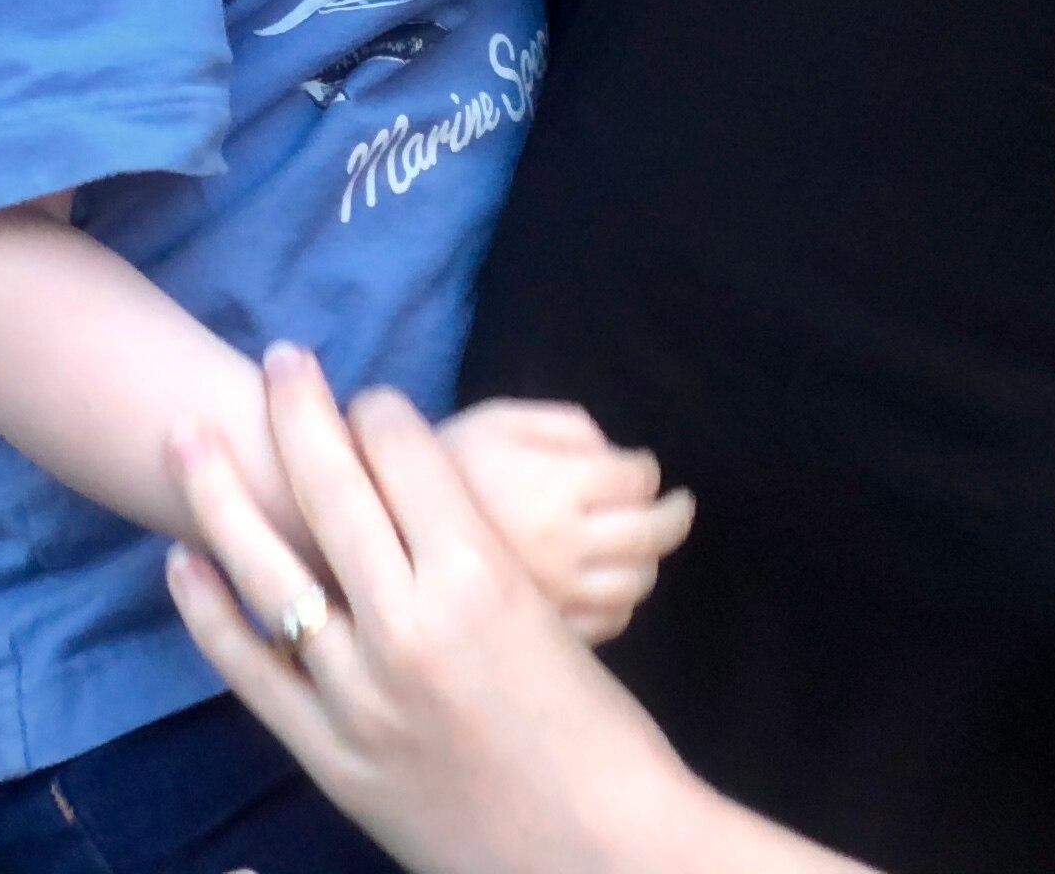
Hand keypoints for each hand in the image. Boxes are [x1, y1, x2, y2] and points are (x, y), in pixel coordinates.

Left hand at [166, 347, 706, 873]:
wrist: (592, 849)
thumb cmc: (597, 736)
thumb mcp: (553, 621)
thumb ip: (483, 566)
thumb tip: (429, 518)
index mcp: (480, 577)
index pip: (408, 459)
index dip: (383, 413)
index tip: (367, 394)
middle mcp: (407, 622)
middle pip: (334, 491)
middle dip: (299, 414)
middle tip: (278, 360)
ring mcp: (357, 691)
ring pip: (271, 572)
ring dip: (223, 497)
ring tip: (188, 440)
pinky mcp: (327, 752)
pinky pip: (252, 670)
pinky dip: (211, 614)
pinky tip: (183, 565)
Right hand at [439, 397, 694, 644]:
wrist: (377, 539)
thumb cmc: (442, 466)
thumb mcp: (498, 419)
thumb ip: (565, 426)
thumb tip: (614, 454)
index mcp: (556, 487)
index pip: (636, 479)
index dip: (644, 470)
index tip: (639, 469)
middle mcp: (564, 547)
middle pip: (650, 536)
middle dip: (672, 517)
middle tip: (676, 507)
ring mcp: (556, 598)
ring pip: (634, 586)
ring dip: (648, 562)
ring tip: (642, 546)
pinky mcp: (542, 635)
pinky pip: (606, 624)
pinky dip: (619, 604)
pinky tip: (607, 586)